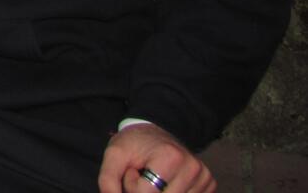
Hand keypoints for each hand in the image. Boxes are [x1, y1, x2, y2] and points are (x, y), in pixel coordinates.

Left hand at [98, 123, 215, 192]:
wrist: (155, 132)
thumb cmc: (134, 143)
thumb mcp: (114, 155)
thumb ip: (108, 180)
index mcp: (171, 156)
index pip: (145, 192)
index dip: (131, 185)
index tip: (133, 170)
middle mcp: (193, 167)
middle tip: (143, 175)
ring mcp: (205, 178)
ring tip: (153, 178)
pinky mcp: (209, 185)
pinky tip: (166, 184)